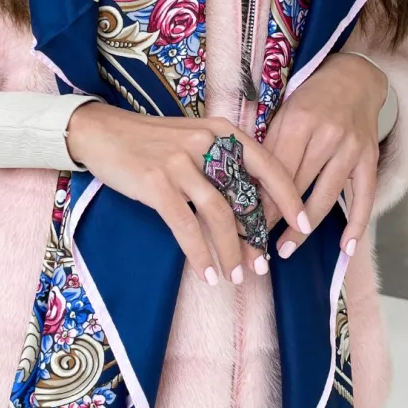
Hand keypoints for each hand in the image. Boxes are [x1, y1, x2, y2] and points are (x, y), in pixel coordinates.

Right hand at [67, 103, 309, 284]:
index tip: (304, 224)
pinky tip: (207, 273)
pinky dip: (199, 253)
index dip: (289, 197)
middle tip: (262, 265)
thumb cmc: (152, 142)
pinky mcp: (156, 182)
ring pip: (219, 214)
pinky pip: (186, 225)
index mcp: (221, 131)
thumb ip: (221, 164)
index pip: (267, 164)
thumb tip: (249, 208)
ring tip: (236, 276)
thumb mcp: (193, 141)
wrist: (103, 132)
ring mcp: (180, 162)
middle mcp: (206, 142)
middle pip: (244, 196)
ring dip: (231, 250)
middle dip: (257, 236)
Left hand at [263, 53, 387, 258]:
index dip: (260, 199)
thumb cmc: (310, 97)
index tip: (242, 224)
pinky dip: (357, 224)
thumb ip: (269, 146)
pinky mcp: (370, 159)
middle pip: (298, 186)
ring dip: (304, 228)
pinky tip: (345, 248)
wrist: (354, 78)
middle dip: (275, 218)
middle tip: (255, 244)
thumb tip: (246, 184)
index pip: (276, 170)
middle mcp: (328, 136)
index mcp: (299, 122)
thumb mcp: (283, 112)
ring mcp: (352, 149)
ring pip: (325, 196)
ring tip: (286, 249)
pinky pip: (364, 197)